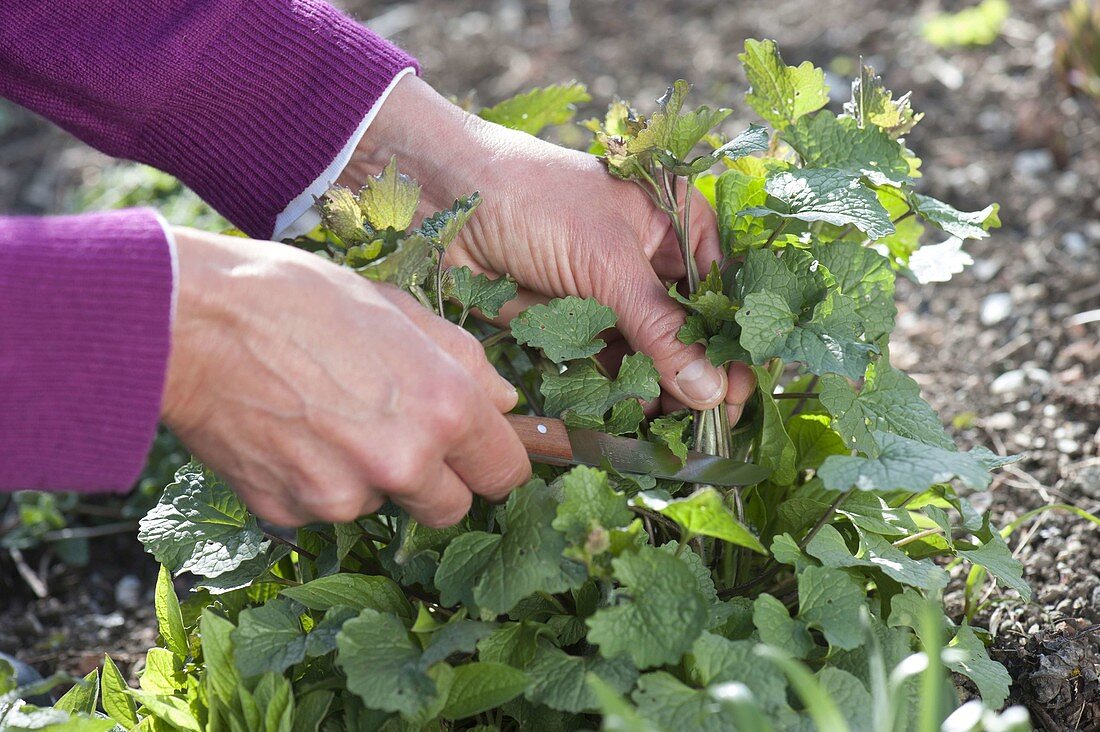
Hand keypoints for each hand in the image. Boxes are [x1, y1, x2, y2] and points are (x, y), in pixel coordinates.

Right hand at [161, 228, 530, 527]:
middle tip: (398, 433)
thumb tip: (504, 401)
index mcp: (444, 408)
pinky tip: (288, 431)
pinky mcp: (289, 512)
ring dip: (367, 476)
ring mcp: (342, 495)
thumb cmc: (298, 298)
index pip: (505, 473)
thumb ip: (463, 360)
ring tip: (325, 414)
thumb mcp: (397, 309)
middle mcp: (402, 462)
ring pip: (380, 505)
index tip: (479, 456)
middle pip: (450, 509)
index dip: (493, 462)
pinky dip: (313, 481)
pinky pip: (320, 509)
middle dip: (436, 481)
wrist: (191, 321)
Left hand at [344, 76, 755, 418]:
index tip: (743, 393)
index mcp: (677, 226)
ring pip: (653, 359)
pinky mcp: (575, 329)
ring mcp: (613, 299)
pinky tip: (633, 417)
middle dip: (700, 377)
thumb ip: (659, 327)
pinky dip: (620, 395)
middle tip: (710, 426)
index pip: (723, 293)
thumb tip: (712, 390)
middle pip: (692, 332)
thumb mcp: (607, 259)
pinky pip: (609, 371)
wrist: (444, 200)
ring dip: (662, 393)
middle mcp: (652, 264)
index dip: (735, 343)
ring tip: (674, 430)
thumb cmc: (534, 202)